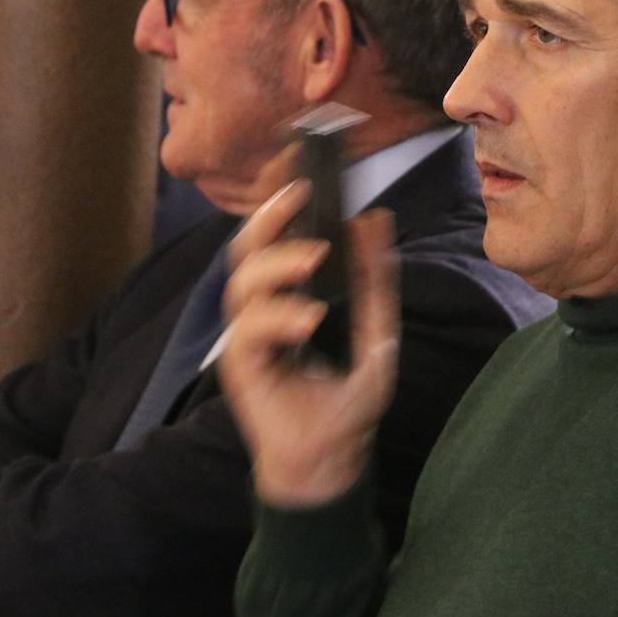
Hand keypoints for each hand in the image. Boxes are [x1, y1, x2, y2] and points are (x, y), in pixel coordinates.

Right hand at [218, 181, 399, 506]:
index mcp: (291, 293)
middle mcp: (264, 308)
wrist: (333, 457)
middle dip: (270, 215)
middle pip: (249, 248)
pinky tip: (310, 319)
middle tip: (300, 194)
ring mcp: (249, 336)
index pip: (278, 234)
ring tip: (314, 258)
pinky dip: (280, 319)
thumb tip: (376, 219)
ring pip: (243, 283)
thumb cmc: (348, 397)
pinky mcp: (241, 367)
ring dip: (278, 265)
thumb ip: (374, 278)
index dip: (280, 195)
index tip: (298, 159)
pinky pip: (250, 331)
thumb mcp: (376, 330)